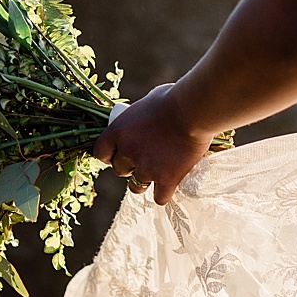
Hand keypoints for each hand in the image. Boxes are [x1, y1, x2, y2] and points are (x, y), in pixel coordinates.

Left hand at [93, 83, 216, 205]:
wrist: (195, 111)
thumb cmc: (174, 99)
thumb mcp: (148, 102)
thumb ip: (140, 116)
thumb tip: (141, 117)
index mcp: (118, 132)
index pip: (101, 153)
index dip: (109, 156)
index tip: (118, 154)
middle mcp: (128, 152)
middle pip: (119, 170)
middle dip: (129, 167)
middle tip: (144, 159)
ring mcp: (147, 168)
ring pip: (136, 186)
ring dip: (143, 181)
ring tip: (155, 174)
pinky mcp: (167, 179)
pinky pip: (160, 197)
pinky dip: (163, 194)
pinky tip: (168, 187)